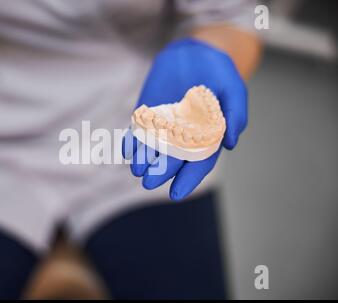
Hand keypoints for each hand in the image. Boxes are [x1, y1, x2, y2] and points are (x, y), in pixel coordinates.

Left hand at [123, 38, 247, 199]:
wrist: (194, 52)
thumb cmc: (218, 72)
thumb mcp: (233, 89)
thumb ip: (235, 115)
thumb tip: (232, 144)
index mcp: (206, 137)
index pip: (197, 163)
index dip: (188, 179)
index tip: (176, 193)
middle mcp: (183, 136)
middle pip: (171, 160)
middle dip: (160, 173)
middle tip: (149, 182)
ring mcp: (163, 126)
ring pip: (152, 149)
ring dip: (143, 160)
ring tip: (137, 169)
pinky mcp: (146, 114)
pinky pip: (137, 131)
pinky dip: (130, 141)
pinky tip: (126, 148)